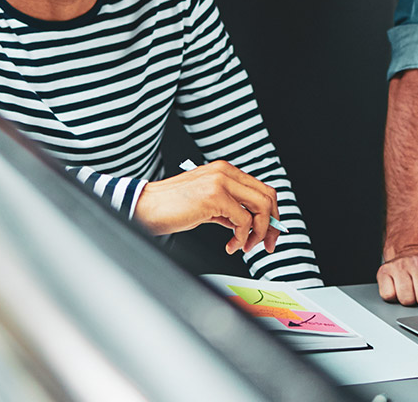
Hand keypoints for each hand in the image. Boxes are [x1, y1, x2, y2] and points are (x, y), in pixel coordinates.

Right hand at [133, 160, 280, 254]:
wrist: (145, 207)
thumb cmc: (170, 207)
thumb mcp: (207, 206)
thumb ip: (229, 210)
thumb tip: (250, 225)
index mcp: (225, 171)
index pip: (262, 189)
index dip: (272, 214)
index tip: (270, 233)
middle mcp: (225, 172)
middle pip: (268, 196)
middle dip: (272, 225)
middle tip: (266, 244)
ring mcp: (221, 181)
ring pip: (260, 206)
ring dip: (258, 232)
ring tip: (244, 246)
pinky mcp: (214, 196)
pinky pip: (243, 220)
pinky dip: (241, 237)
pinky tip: (230, 245)